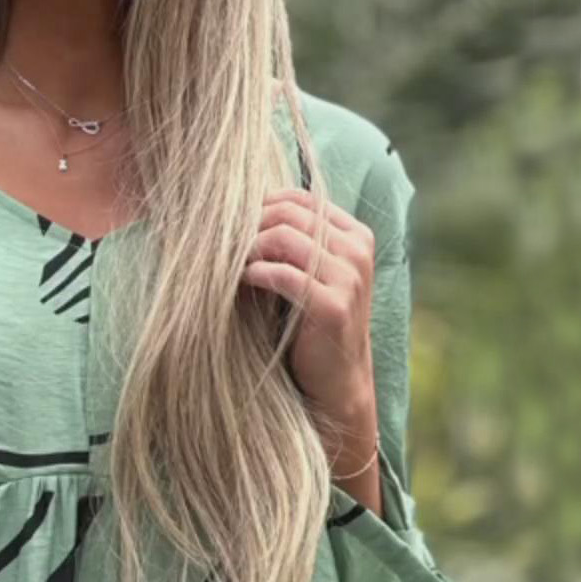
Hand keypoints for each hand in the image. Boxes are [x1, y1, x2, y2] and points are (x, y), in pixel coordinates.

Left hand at [242, 187, 379, 465]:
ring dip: (249, 249)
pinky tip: (241, 283)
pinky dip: (255, 274)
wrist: (336, 383)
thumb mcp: (309, 277)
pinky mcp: (332, 306)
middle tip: (223, 244)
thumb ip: (292, 244)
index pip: (301, 199)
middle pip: (291, 213)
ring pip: (285, 238)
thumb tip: (239, 214)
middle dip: (251, 225)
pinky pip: (284, 275)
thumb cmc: (312, 328)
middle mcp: (357, 250)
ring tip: (228, 265)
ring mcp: (349, 277)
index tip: (233, 225)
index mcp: (355, 235)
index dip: (262, 206)